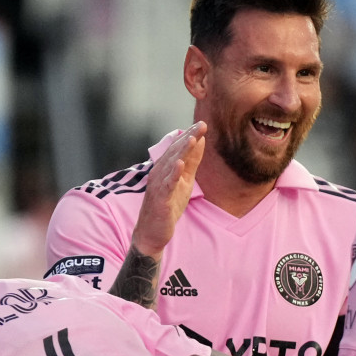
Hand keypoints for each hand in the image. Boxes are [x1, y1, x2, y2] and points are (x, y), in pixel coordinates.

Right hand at [131, 122, 205, 258]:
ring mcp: (158, 186)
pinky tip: (180, 164)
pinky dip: (173, 174)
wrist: (152, 232)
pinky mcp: (160, 199)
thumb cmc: (168, 205)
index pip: (178, 148)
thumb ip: (192, 162)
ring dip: (181, 151)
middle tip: (200, 125)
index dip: (190, 135)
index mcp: (165, 168)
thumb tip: (200, 141)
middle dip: (187, 138)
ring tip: (192, 139)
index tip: (202, 123)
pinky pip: (167, 185)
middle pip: (174, 152)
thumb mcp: (185, 181)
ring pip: (170, 165)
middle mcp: (159, 173)